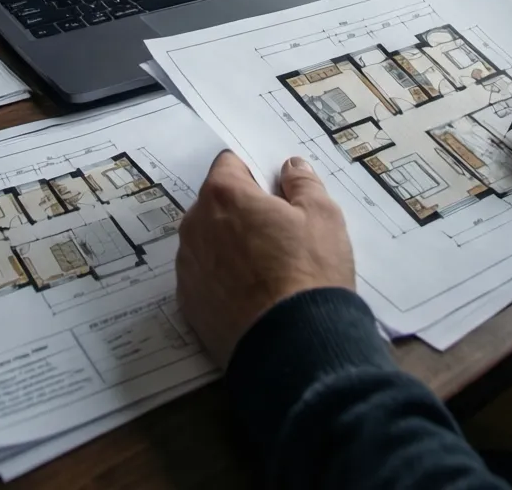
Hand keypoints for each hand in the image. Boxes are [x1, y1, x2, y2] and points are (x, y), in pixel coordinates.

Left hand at [177, 151, 354, 367]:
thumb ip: (303, 183)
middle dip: (241, 209)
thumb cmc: (308, 272)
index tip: (274, 191)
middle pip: (215, 202)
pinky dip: (222, 277)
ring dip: (229, 243)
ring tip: (266, 266)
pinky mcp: (188, 304)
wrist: (293, 346)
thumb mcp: (323, 216)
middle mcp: (195, 226)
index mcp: (224, 196)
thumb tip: (291, 168)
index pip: (229, 164)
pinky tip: (251, 292)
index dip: (253, 173)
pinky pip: (205, 276)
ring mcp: (188, 267)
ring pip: (207, 240)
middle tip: (277, 229)